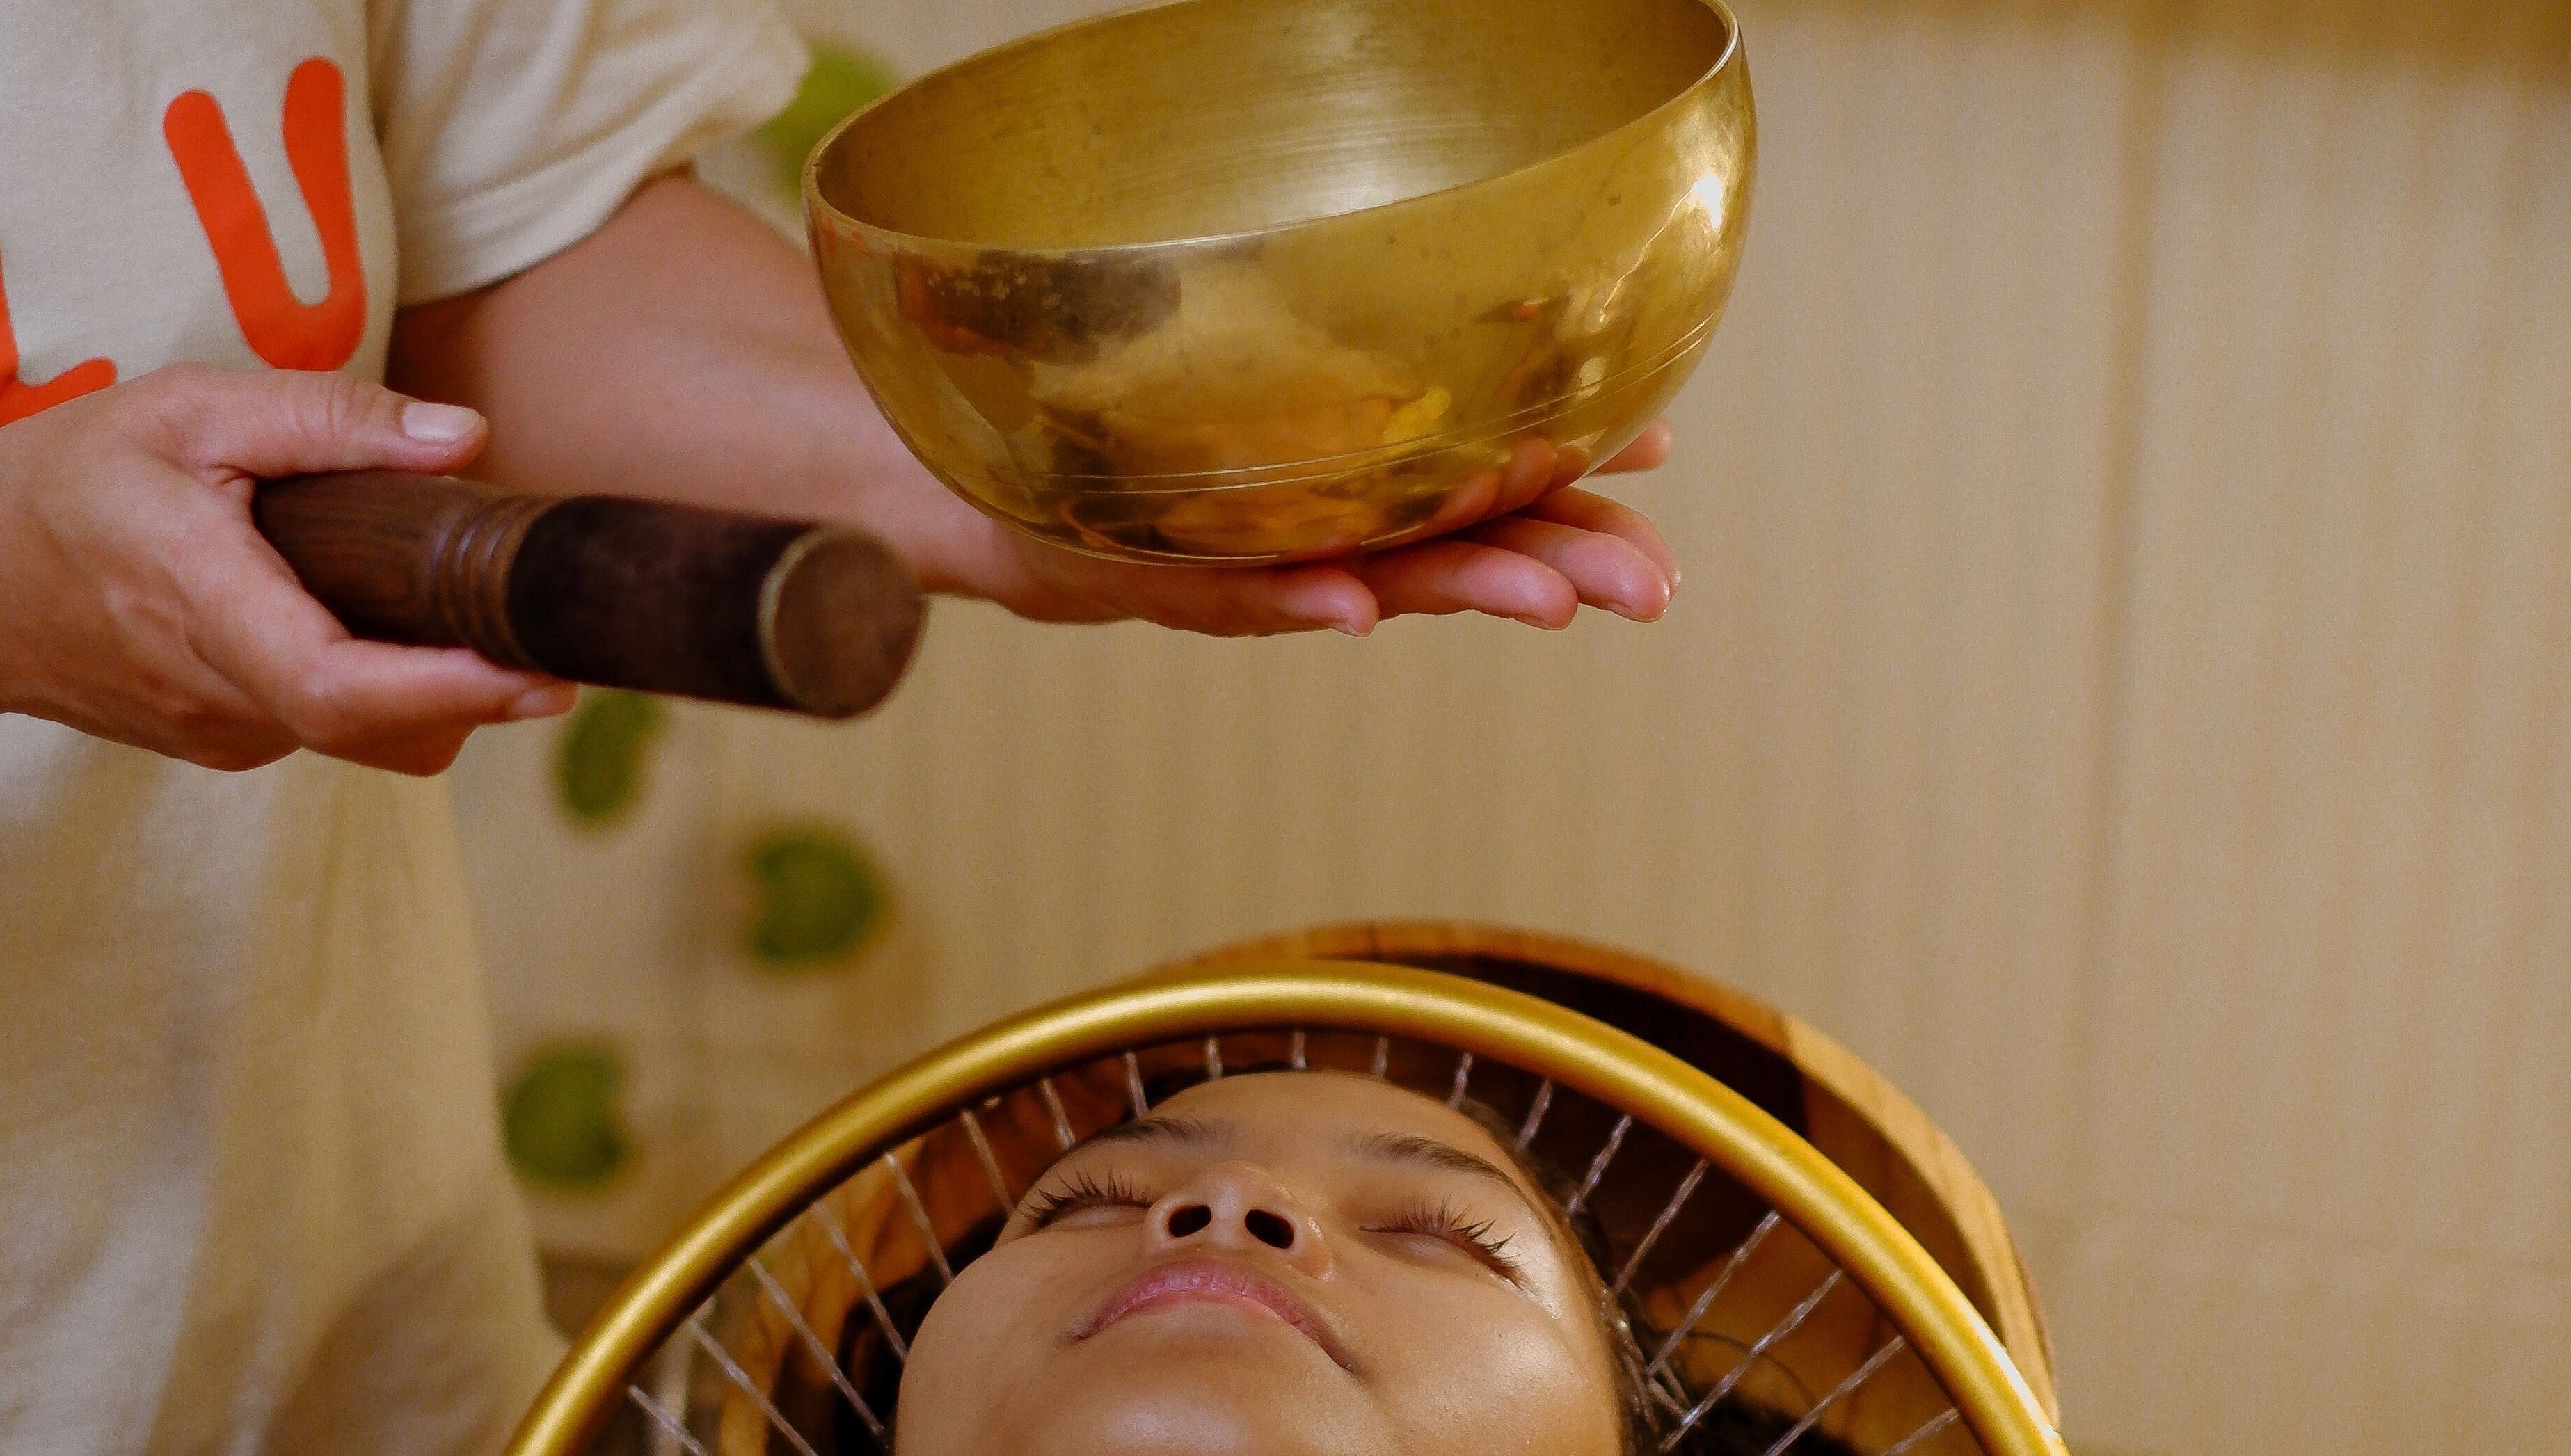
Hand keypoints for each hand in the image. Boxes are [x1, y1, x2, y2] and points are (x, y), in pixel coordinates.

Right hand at [0, 364, 573, 774]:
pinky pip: (333, 732)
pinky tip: (398, 632)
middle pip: (377, 730)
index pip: (336, 685)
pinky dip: (391, 694)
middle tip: (563, 642)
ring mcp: (218, 731)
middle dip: (483, 697)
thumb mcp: (191, 407)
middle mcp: (210, 690)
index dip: (448, 692)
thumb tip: (463, 436)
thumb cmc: (76, 475)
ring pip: (367, 741)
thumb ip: (329, 419)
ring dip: (444, 697)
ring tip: (491, 625)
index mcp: (195, 599)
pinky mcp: (226, 742)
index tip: (538, 674)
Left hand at [900, 420, 1680, 635]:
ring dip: (1462, 590)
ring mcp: (1251, 562)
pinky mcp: (1163, 578)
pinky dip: (1299, 602)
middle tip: (1649, 588)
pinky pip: (1239, 595)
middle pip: (1458, 554)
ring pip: (1377, 583)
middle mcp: (1323, 537)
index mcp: (1362, 494)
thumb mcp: (1274, 418)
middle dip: (1555, 567)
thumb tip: (1502, 352)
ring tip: (1549, 599)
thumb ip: (1383, 414)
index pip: (1491, 489)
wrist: (1001, 502)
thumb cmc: (1152, 454)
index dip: (1578, 485)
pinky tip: (1357, 607)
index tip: (1660, 458)